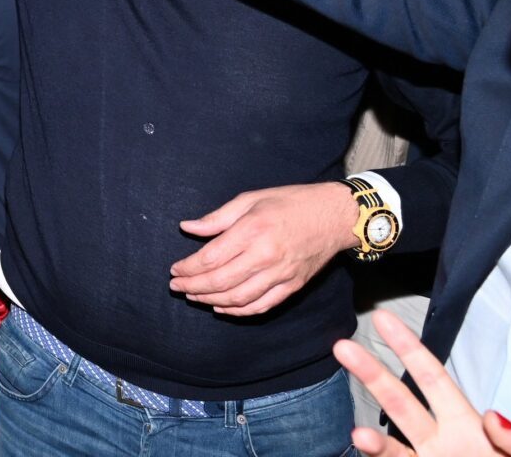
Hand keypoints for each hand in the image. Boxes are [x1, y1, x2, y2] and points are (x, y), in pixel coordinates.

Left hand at [171, 181, 357, 315]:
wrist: (336, 216)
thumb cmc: (291, 202)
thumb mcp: (250, 199)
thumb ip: (217, 218)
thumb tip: (187, 228)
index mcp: (252, 230)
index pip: (211, 258)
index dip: (188, 267)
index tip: (175, 270)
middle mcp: (266, 256)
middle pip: (221, 281)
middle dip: (193, 287)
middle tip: (176, 287)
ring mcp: (281, 274)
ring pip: (239, 298)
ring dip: (211, 300)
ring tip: (194, 297)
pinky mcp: (293, 286)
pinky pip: (261, 305)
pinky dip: (239, 311)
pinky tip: (222, 307)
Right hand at [335, 309, 510, 456]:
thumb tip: (494, 416)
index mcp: (470, 427)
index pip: (433, 379)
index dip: (408, 348)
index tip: (383, 319)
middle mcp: (442, 444)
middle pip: (399, 402)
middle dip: (371, 373)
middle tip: (342, 347)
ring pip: (391, 445)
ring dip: (372, 440)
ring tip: (359, 435)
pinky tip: (368, 449)